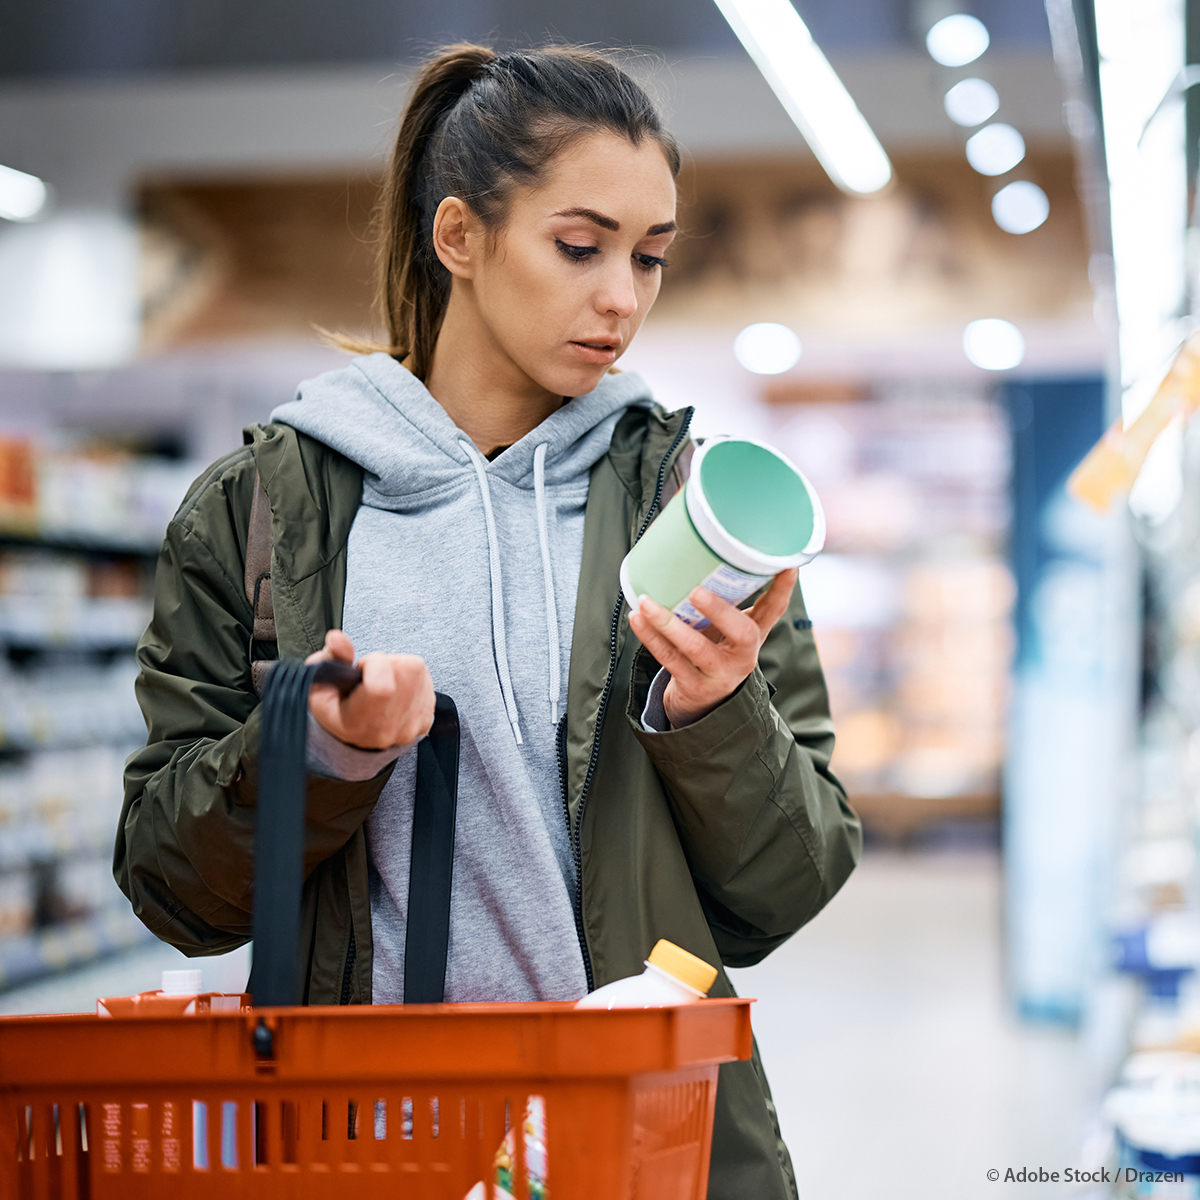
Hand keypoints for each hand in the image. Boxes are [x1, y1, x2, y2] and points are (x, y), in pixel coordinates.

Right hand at [305, 629, 434, 749]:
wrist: (356, 739)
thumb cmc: (337, 709)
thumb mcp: (321, 686)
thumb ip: (330, 658)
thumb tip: (336, 638)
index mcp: (358, 723)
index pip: (382, 686)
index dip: (374, 664)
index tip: (362, 668)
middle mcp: (388, 728)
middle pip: (405, 670)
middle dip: (387, 662)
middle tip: (372, 675)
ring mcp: (411, 726)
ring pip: (418, 670)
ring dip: (400, 668)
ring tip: (383, 681)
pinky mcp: (426, 719)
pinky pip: (427, 681)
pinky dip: (412, 679)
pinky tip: (396, 690)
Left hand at [628, 569, 797, 728]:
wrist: (702, 705)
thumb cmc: (712, 653)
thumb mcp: (725, 631)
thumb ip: (721, 601)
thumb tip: (695, 551)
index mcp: (752, 636)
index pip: (774, 610)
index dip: (783, 588)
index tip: (787, 566)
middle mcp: (742, 656)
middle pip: (742, 634)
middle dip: (720, 611)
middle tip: (697, 592)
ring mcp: (720, 674)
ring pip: (695, 648)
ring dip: (669, 623)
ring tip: (647, 603)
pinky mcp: (695, 686)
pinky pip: (670, 659)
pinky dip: (651, 637)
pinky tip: (638, 619)